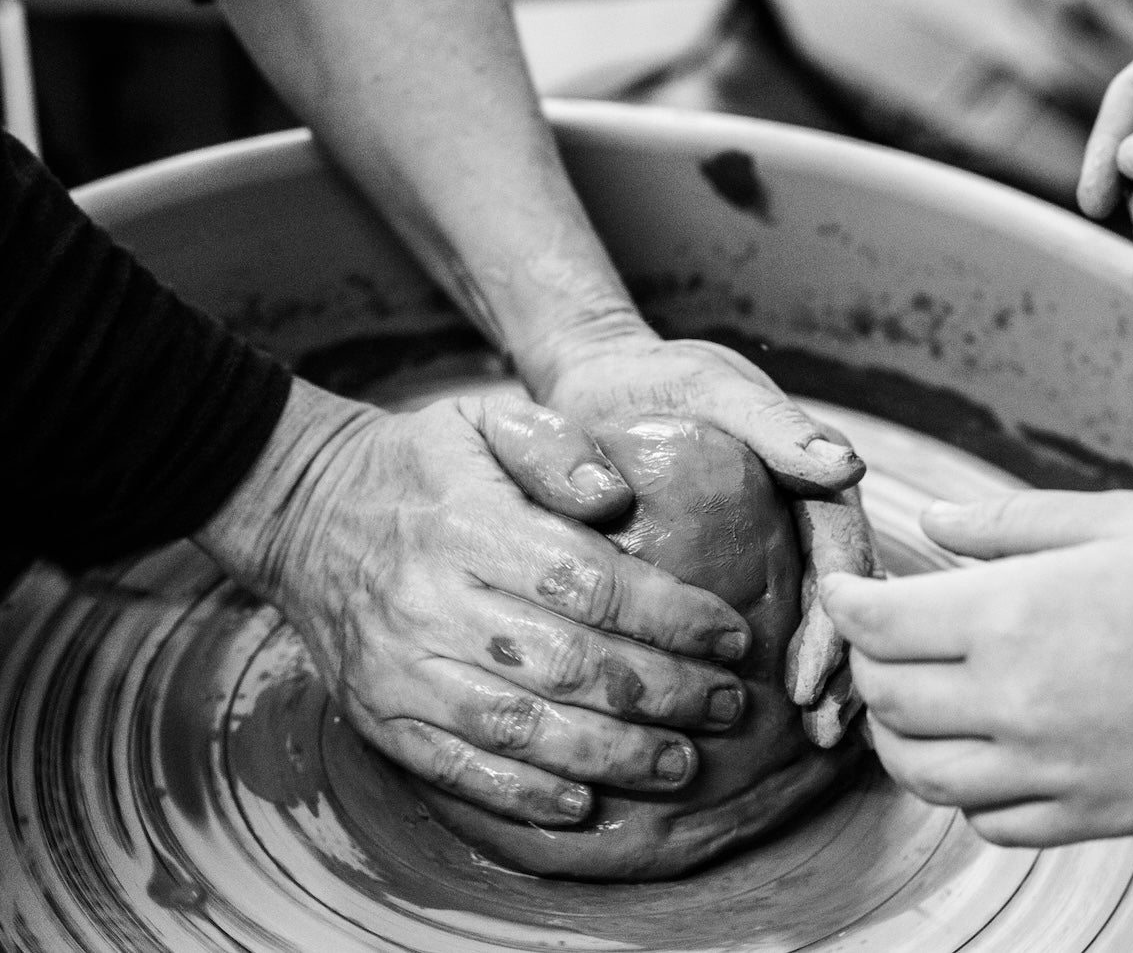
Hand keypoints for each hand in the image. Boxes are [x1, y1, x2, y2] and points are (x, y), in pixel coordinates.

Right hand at [198, 380, 753, 825]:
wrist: (304, 510)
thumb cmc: (423, 465)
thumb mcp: (487, 419)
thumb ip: (559, 447)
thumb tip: (618, 493)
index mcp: (470, 525)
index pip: (590, 583)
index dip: (672, 617)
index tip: (733, 636)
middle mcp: (432, 602)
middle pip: (569, 664)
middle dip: (664, 694)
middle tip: (731, 706)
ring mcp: (400, 670)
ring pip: (522, 728)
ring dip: (613, 757)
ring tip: (684, 764)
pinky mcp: (379, 718)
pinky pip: (456, 769)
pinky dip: (522, 796)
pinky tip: (584, 806)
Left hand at [536, 327, 878, 743]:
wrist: (600, 386)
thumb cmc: (660, 383)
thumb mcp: (717, 390)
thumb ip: (777, 425)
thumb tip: (847, 468)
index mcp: (817, 481)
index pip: (845, 560)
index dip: (836, 623)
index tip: (812, 679)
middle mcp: (807, 521)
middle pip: (844, 603)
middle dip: (840, 668)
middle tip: (822, 730)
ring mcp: (778, 550)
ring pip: (817, 621)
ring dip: (824, 679)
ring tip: (814, 738)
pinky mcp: (740, 572)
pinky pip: (772, 626)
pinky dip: (780, 672)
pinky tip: (771, 723)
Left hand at [821, 491, 1132, 845]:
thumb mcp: (1117, 521)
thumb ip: (1009, 524)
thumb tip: (931, 524)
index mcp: (1014, 615)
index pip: (877, 624)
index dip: (846, 602)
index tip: (846, 586)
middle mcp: (1014, 702)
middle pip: (885, 698)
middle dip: (865, 662)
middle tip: (884, 634)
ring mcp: (1049, 771)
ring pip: (920, 773)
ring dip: (897, 733)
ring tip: (914, 698)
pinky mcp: (1088, 817)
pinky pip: (986, 821)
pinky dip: (962, 791)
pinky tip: (983, 752)